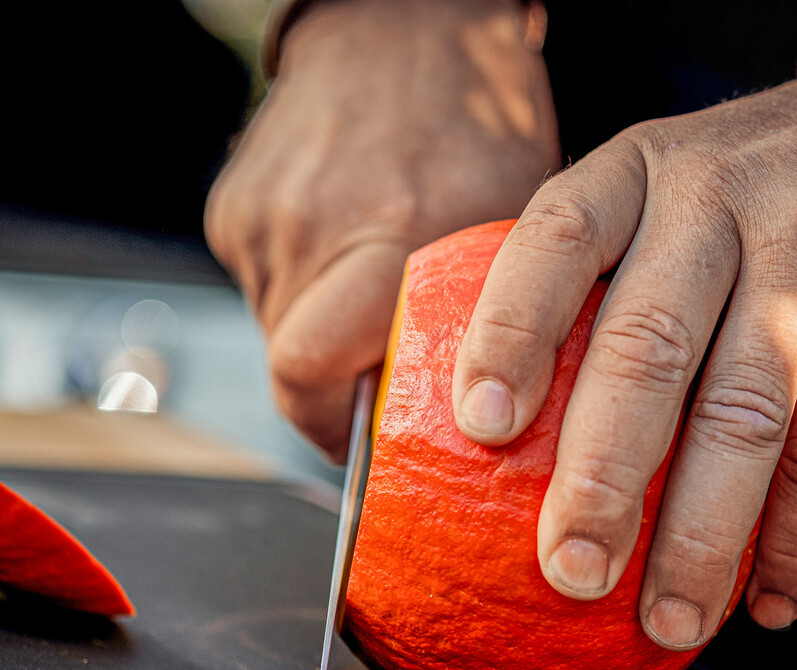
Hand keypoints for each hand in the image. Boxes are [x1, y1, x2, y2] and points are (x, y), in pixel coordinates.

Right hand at [205, 0, 559, 460]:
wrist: (401, 24)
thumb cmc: (471, 119)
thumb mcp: (505, 224)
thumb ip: (467, 317)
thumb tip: (446, 399)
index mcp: (383, 236)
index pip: (308, 373)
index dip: (325, 425)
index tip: (355, 440)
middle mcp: (303, 228)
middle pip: (290, 363)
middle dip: (332, 381)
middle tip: (376, 364)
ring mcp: (256, 216)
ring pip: (276, 326)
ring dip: (319, 330)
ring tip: (364, 288)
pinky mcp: (231, 207)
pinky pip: (264, 283)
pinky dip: (301, 289)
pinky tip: (338, 249)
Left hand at [453, 79, 796, 645]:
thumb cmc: (690, 200)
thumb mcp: (623, 201)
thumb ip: (564, 284)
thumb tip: (482, 420)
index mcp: (626, 180)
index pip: (556, 246)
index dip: (513, 333)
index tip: (485, 426)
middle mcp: (710, 210)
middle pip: (649, 347)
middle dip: (607, 472)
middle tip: (570, 569)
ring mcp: (796, 259)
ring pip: (750, 408)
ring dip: (708, 530)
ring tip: (667, 619)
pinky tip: (768, 595)